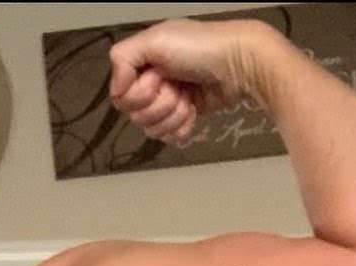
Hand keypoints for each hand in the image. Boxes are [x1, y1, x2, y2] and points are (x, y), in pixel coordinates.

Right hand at [108, 17, 264, 142]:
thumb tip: (116, 90)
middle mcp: (152, 84)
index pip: (120, 98)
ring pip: (153, 129)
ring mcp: (168, 103)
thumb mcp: (156, 39)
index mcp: (142, 65)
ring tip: (189, 95)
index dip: (137, 94)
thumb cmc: (202, 47)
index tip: (157, 77)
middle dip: (159, 104)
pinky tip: (194, 109)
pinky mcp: (184, 117)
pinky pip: (170, 136)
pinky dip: (183, 125)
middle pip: (136, 116)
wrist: (239, 64)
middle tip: (177, 85)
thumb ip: (123, 58)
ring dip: (173, 114)